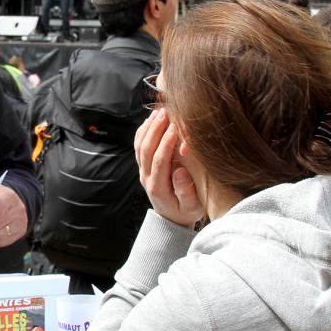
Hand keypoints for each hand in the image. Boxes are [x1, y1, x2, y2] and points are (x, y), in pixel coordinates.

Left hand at [134, 108, 202, 227]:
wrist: (171, 219)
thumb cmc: (186, 212)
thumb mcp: (192, 208)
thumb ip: (186, 192)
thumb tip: (180, 172)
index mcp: (158, 187)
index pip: (159, 160)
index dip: (166, 143)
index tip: (175, 127)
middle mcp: (147, 178)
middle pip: (146, 149)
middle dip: (156, 129)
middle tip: (166, 112)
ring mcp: (143, 171)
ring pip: (140, 146)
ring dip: (148, 127)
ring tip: (159, 111)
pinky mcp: (144, 166)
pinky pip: (139, 146)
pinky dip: (143, 130)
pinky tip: (151, 118)